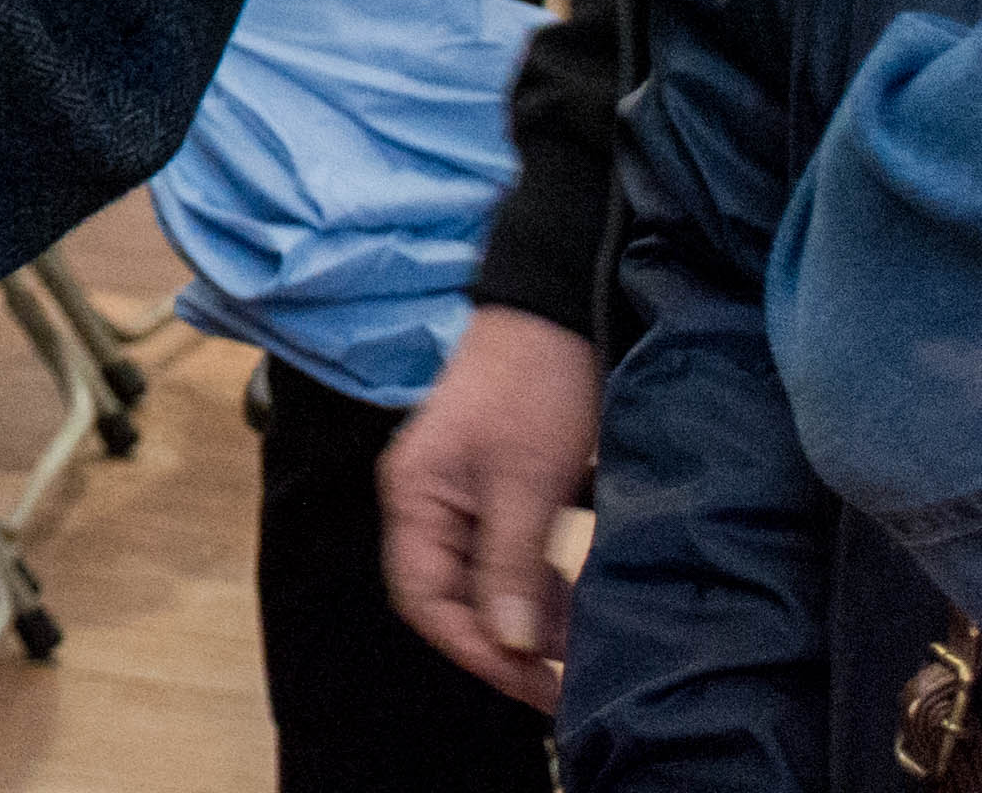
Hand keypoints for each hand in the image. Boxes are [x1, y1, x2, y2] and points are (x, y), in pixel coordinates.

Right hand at [380, 298, 597, 710]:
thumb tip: (510, 644)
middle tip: (566, 680)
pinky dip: (542, 590)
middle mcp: (429, 504)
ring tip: (579, 651)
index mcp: (415, 497)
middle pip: (451, 597)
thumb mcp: (528, 480)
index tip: (536, 683)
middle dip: (505, 644)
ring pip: (485, 583)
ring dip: (528, 621)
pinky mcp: (501, 492)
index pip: (425, 599)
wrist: (560, 311)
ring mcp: (464, 498)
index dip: (476, 649)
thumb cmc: (536, 388)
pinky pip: (511, 560)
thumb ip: (511, 563)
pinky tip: (577, 608)